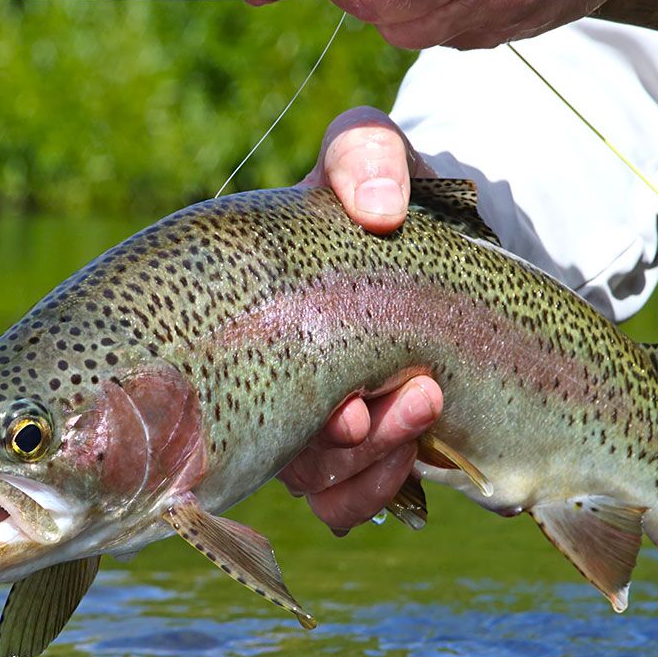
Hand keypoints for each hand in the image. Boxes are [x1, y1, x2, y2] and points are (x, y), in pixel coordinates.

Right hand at [280, 108, 442, 531]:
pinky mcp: (344, 457)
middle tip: (415, 394)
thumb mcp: (371, 156)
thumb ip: (364, 152)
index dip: (263, 394)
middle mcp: (260, 372)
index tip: (342, 394)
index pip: (207, 365)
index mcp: (243, 309)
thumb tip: (378, 209)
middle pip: (271, 443)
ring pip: (309, 480)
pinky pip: (336, 503)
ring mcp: (297, 420)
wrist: (450, 249)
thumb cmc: (388, 200)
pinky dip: (375, 488)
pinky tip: (417, 451)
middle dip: (343, 437)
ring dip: (372, 456)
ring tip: (430, 400)